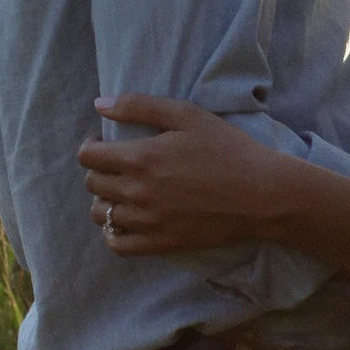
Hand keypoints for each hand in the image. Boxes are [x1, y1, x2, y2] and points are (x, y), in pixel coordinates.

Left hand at [80, 94, 290, 255]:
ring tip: (123, 191)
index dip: (91, 146)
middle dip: (99, 170)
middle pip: (92, 184)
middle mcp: (137, 191)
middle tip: (118, 165)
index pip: (88, 156)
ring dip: (105, 200)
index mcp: (140, 157)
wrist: (261, 194)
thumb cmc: (228, 149)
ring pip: (100, 214)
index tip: (104, 143)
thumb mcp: (187, 115)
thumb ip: (139, 106)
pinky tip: (124, 221)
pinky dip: (112, 233)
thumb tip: (99, 104)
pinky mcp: (161, 243)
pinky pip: (117, 245)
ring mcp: (147, 221)